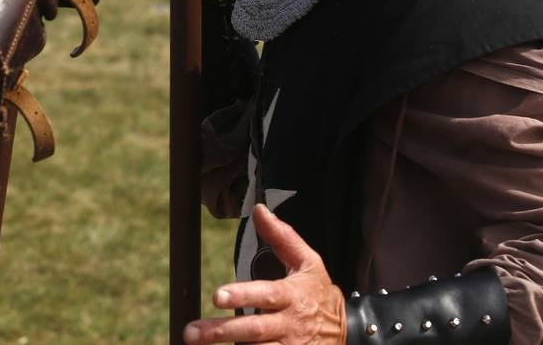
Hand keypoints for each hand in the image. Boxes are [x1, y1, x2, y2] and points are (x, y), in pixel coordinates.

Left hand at [184, 205, 345, 343]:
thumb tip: (260, 210)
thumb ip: (282, 237)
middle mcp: (289, 324)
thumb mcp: (308, 262)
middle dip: (221, 331)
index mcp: (291, 296)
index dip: (242, 295)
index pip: (265, 294)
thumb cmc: (319, 293)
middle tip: (192, 332)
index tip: (217, 295)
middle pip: (253, 330)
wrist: (349, 331)